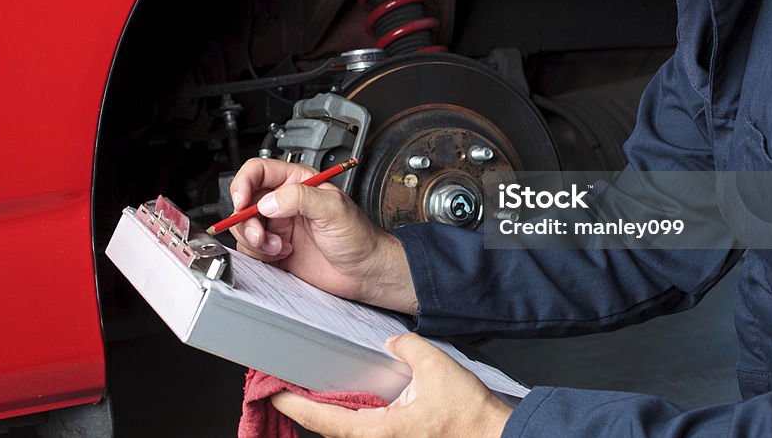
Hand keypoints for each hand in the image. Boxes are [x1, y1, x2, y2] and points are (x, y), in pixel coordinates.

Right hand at [228, 158, 417, 312]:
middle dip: (247, 220)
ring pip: (244, 227)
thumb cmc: (358, 236)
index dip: (243, 184)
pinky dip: (259, 255)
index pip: (258, 172)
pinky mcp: (275, 250)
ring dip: (255, 240)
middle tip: (261, 234)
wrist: (364, 271)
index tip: (242, 203)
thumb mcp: (333, 208)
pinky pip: (251, 250)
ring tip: (278, 247)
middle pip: (244, 202)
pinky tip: (282, 255)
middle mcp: (284, 202)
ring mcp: (278, 226)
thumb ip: (300, 198)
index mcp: (297, 182)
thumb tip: (268, 202)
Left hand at [272, 333, 513, 437]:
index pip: (325, 420)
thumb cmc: (470, 417)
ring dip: (330, 415)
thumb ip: (406, 348)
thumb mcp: (436, 367)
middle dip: (307, 409)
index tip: (275, 392)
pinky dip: (352, 417)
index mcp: (379, 432)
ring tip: (314, 393)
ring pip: (348, 433)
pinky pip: (366, 431)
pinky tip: (354, 401)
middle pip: (330, 430)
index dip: (296, 404)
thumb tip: (392, 343)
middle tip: (287, 387)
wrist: (496, 437)